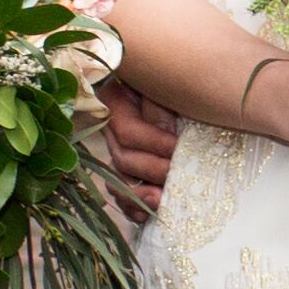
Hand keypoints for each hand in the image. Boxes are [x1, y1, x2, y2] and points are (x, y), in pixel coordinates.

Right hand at [100, 82, 188, 224]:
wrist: (175, 71)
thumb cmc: (173, 73)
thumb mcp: (165, 82)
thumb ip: (162, 108)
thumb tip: (169, 141)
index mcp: (116, 99)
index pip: (127, 130)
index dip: (153, 142)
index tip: (178, 147)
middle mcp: (110, 127)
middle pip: (123, 158)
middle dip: (152, 170)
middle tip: (177, 175)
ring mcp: (117, 148)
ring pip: (117, 179)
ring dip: (139, 195)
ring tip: (160, 201)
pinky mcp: (128, 166)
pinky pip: (120, 191)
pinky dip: (132, 206)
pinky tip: (145, 216)